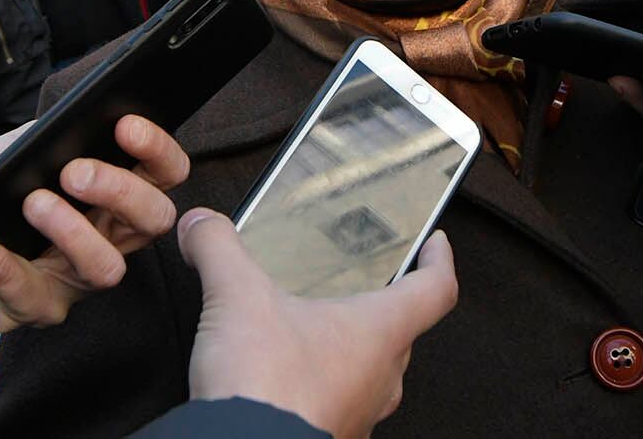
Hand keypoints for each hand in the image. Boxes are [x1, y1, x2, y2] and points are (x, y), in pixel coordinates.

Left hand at [0, 114, 189, 334]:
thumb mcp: (18, 150)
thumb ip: (50, 135)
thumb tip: (78, 118)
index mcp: (114, 196)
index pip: (164, 175)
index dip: (157, 151)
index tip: (126, 125)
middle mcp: (107, 240)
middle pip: (153, 221)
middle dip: (121, 191)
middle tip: (74, 172)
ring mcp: (73, 281)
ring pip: (105, 268)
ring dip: (71, 230)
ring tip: (30, 202)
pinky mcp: (29, 310)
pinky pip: (18, 287)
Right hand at [180, 209, 458, 438]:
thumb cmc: (266, 387)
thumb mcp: (236, 297)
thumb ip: (219, 249)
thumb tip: (203, 225)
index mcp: (380, 332)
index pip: (435, 290)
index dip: (438, 262)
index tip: (435, 246)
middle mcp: (382, 378)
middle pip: (401, 333)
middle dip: (380, 307)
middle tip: (358, 287)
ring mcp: (360, 416)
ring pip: (372, 375)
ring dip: (349, 353)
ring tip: (313, 333)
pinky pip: (340, 408)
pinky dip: (322, 390)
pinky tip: (286, 380)